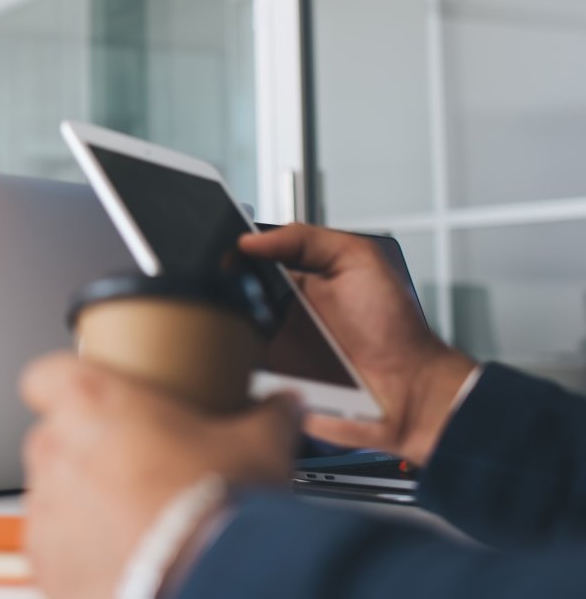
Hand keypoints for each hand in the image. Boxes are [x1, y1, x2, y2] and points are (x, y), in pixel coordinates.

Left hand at [20, 353, 298, 598]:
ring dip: (82, 502)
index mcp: (91, 403)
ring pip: (52, 494)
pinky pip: (54, 548)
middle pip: (52, 436)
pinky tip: (124, 558)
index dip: (64, 385)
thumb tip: (285, 405)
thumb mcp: (256, 446)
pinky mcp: (46, 565)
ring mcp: (46, 511)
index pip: (44, 375)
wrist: (204, 585)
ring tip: (135, 520)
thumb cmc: (215, 509)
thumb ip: (268, 417)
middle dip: (85, 450)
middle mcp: (56, 451)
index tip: (90, 397)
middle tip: (135, 465)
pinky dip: (79, 552)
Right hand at [239, 223, 476, 465]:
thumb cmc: (394, 329)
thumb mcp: (357, 260)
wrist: (412, 390)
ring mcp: (269, 358)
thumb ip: (307, 239)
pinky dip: (237, 375)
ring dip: (226, 338)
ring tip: (246, 333)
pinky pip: (239, 382)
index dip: (227, 262)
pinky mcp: (271, 392)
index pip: (241, 269)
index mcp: (289, 287)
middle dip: (220, 300)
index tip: (223, 259)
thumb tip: (252, 240)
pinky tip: (248, 366)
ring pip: (225, 344)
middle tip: (240, 299)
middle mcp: (274, 321)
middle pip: (224, 306)